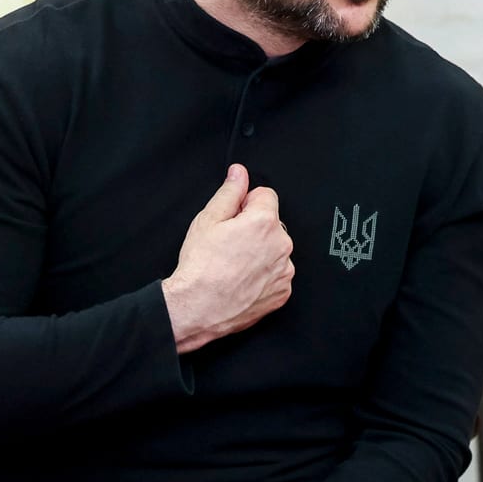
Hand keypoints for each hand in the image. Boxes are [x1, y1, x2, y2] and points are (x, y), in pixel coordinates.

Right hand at [161, 164, 294, 353]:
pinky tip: (242, 280)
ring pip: (275, 250)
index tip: (234, 218)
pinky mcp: (283, 292)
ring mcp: (285, 270)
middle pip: (272, 224)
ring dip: (261, 252)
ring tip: (234, 265)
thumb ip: (230, 192)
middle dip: (254, 228)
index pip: (266, 196)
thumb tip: (239, 173)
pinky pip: (277, 274)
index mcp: (265, 222)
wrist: (197, 308)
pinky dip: (264, 275)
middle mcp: (282, 245)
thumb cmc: (200, 266)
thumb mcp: (208, 220)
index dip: (246, 204)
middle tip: (229, 244)